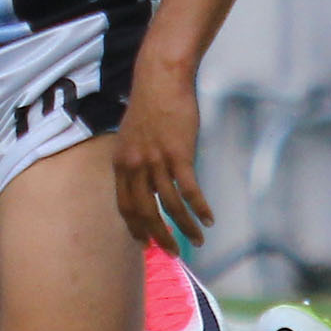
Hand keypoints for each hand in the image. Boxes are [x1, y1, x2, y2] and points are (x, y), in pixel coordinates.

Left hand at [112, 64, 206, 252]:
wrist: (160, 78)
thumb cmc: (149, 104)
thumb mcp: (131, 136)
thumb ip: (135, 162)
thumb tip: (146, 184)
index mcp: (121, 163)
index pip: (124, 205)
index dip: (134, 227)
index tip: (145, 244)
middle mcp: (135, 166)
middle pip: (145, 212)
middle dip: (159, 236)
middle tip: (172, 252)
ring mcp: (156, 161)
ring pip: (170, 206)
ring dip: (185, 227)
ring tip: (198, 240)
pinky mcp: (178, 155)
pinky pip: (189, 191)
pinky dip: (200, 208)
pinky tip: (209, 218)